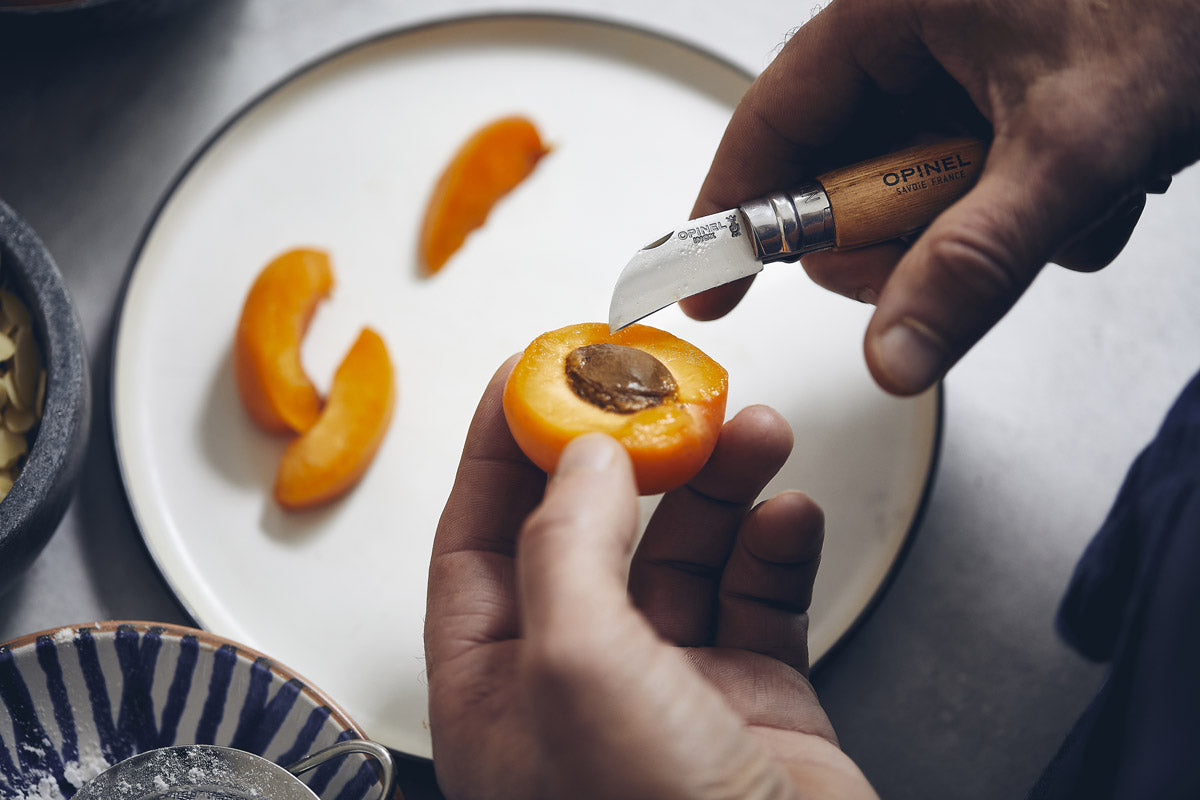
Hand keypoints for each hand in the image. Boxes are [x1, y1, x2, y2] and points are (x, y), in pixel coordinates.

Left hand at [424, 359, 876, 798]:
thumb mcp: (577, 669)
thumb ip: (566, 546)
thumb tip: (583, 454)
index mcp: (499, 688)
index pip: (479, 538)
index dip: (506, 447)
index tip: (539, 369)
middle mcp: (577, 688)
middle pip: (593, 534)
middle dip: (631, 455)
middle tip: (663, 388)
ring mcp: (671, 696)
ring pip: (686, 557)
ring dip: (718, 487)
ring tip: (751, 432)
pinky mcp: (755, 707)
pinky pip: (761, 601)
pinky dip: (775, 548)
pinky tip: (788, 513)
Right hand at [682, 0, 1199, 395]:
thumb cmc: (1183, 5)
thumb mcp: (1073, 147)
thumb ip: (976, 259)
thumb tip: (894, 354)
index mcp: (890, 14)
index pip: (768, 125)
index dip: (731, 217)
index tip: (712, 293)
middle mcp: (913, 42)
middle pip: (841, 182)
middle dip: (904, 239)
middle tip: (964, 242)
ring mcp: (959, 78)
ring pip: (916, 201)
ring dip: (985, 232)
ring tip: (1070, 195)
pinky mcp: (1001, 107)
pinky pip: (973, 196)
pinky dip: (1027, 218)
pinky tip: (1093, 188)